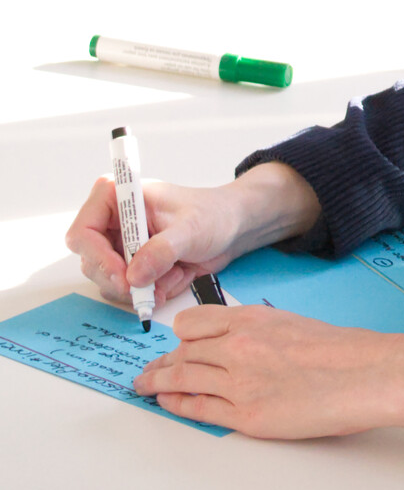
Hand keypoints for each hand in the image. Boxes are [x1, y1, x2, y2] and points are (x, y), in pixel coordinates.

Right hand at [66, 162, 319, 308]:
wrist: (233, 227)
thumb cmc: (213, 214)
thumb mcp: (190, 230)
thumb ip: (161, 251)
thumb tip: (132, 275)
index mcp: (118, 196)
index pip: (83, 231)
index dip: (97, 258)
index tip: (122, 276)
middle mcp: (113, 221)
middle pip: (92, 263)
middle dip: (120, 281)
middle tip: (146, 290)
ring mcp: (121, 246)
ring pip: (109, 282)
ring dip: (141, 288)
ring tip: (174, 274)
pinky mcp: (134, 266)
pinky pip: (130, 291)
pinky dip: (152, 293)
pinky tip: (175, 278)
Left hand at [133, 304, 403, 439]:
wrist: (362, 374)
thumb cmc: (338, 350)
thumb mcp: (290, 323)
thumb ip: (257, 331)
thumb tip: (233, 343)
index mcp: (251, 318)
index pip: (194, 324)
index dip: (180, 337)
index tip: (173, 343)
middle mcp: (238, 346)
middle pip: (183, 353)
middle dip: (161, 363)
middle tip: (147, 371)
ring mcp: (239, 382)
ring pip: (183, 379)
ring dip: (159, 383)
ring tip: (146, 387)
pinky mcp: (245, 416)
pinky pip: (199, 409)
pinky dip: (178, 405)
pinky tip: (168, 404)